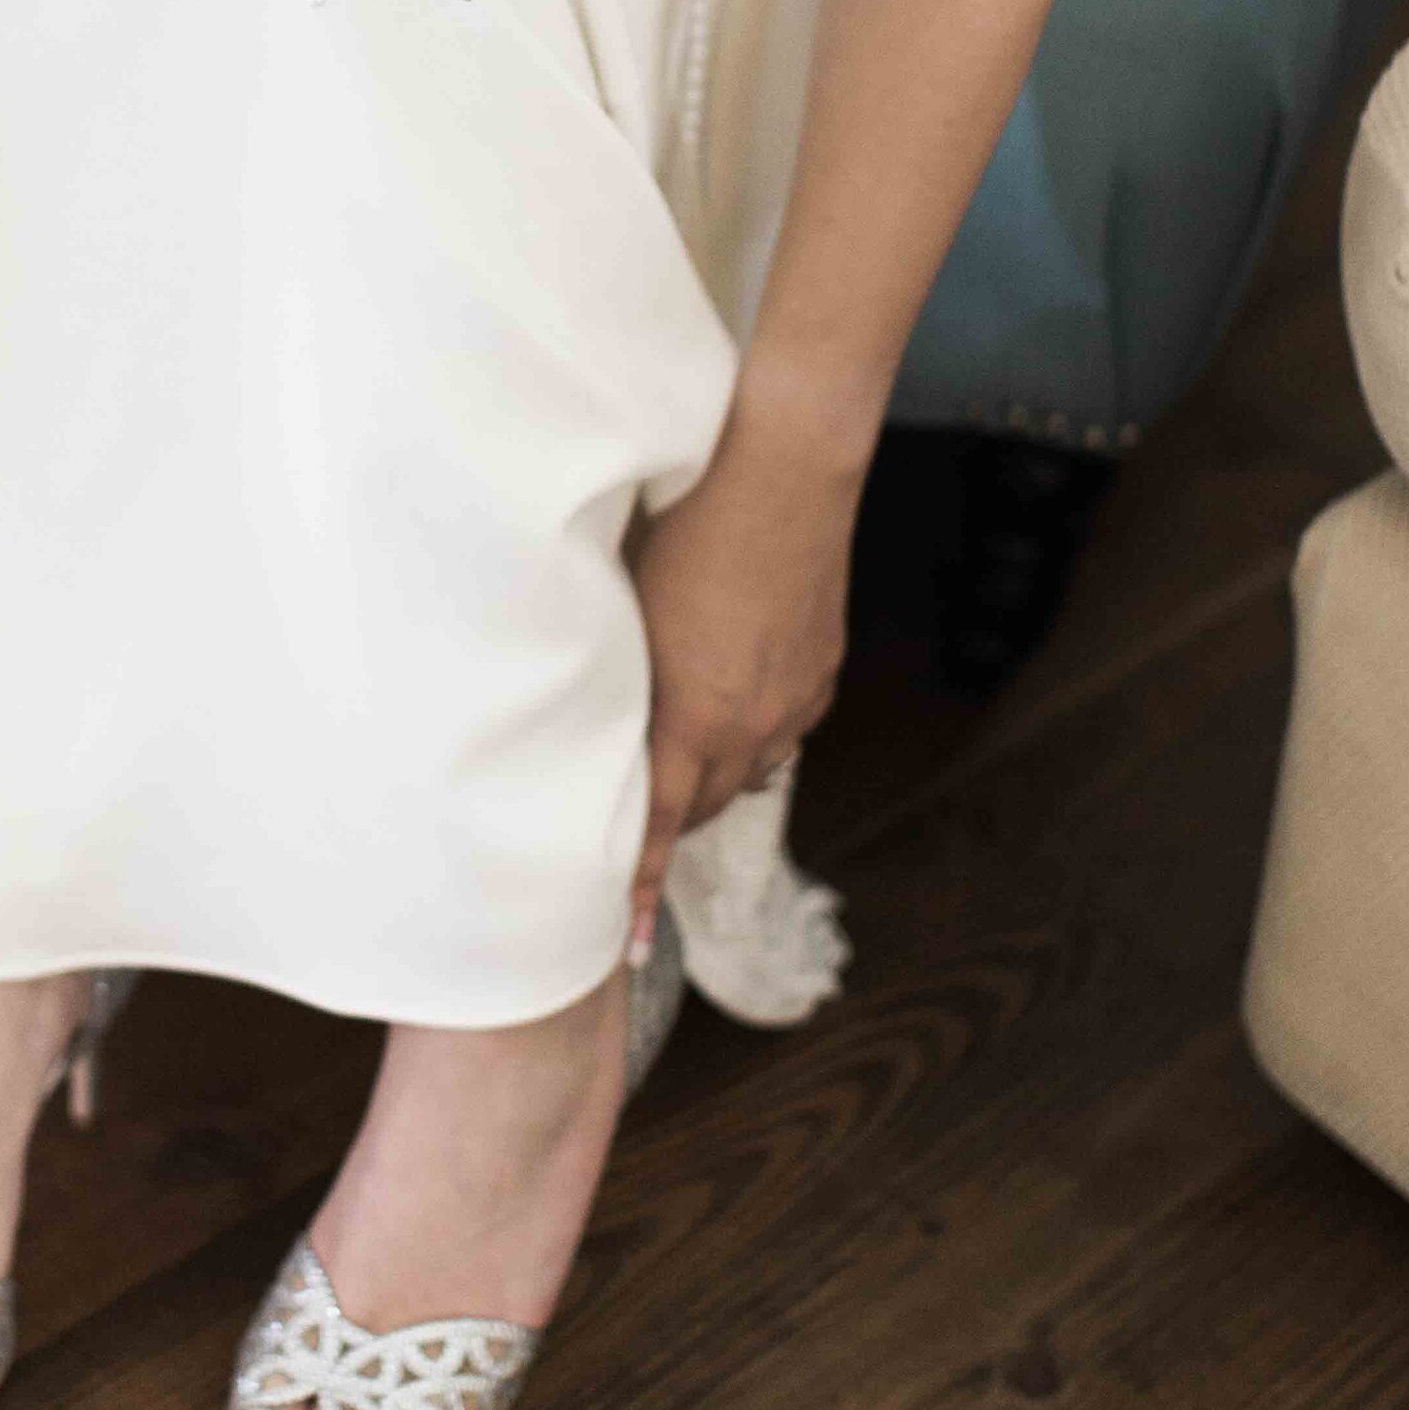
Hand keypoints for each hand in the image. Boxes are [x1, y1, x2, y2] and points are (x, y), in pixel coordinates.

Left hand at [624, 397, 860, 959]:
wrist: (781, 466)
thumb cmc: (685, 521)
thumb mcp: (630, 608)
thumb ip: (614, 677)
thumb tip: (588, 711)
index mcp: (693, 716)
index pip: (658, 826)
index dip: (637, 886)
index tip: (620, 942)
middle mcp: (750, 725)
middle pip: (702, 807)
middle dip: (665, 825)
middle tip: (625, 836)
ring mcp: (793, 700)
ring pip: (744, 773)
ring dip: (707, 782)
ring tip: (673, 776)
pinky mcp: (820, 672)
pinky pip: (781, 733)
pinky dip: (748, 740)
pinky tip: (727, 717)